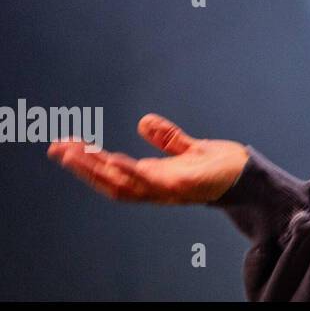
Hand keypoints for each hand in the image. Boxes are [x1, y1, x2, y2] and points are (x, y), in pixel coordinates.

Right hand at [48, 113, 249, 203]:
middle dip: (82, 167)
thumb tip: (143, 121)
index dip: (88, 161)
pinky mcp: (183, 187)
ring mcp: (167, 189)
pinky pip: (151, 184)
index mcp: (154, 176)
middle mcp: (155, 186)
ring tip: (74, 153)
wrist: (251, 178)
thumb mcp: (190, 148)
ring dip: (97, 170)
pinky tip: (116, 161)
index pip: (112, 171)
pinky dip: (131, 173)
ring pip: (122, 185)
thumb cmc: (221, 167)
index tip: (66, 144)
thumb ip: (168, 138)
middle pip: (109, 181)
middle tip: (57, 148)